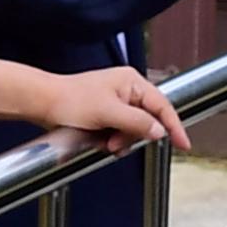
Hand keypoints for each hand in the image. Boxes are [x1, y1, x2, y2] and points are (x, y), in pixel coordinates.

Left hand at [32, 64, 191, 152]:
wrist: (43, 103)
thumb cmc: (71, 100)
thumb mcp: (108, 112)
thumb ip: (138, 122)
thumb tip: (160, 131)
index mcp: (132, 82)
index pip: (162, 106)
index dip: (174, 126)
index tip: (184, 144)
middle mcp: (127, 91)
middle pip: (146, 122)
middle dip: (131, 136)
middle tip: (113, 143)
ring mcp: (115, 103)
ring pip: (131, 130)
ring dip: (118, 141)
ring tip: (101, 141)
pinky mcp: (104, 114)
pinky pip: (117, 133)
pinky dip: (108, 140)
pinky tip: (96, 140)